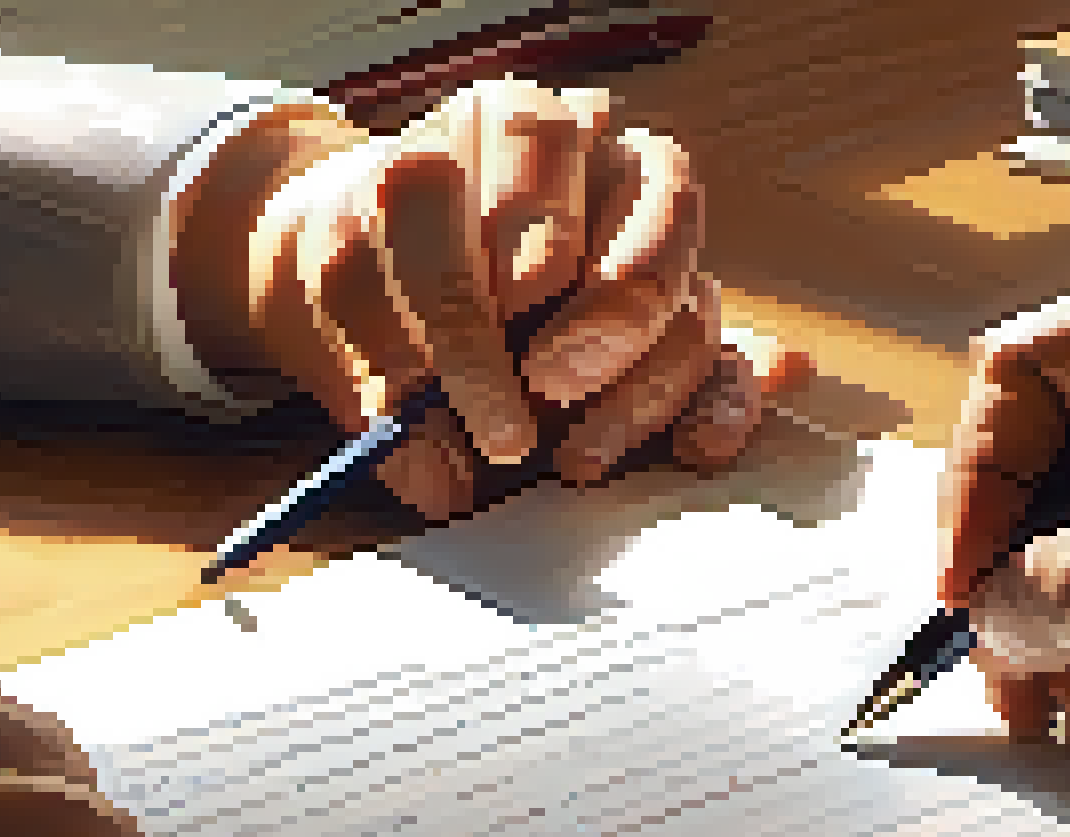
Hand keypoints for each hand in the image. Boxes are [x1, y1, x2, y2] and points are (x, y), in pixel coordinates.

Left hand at [174, 80, 809, 520]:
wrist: (377, 275)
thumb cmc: (363, 285)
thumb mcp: (337, 324)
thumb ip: (379, 393)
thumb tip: (440, 477)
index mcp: (484, 126)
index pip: (502, 199)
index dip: (483, 312)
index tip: (481, 403)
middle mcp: (584, 155)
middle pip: (640, 194)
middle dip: (601, 310)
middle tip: (553, 388)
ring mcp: (642, 227)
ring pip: (687, 276)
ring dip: (643, 379)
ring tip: (578, 459)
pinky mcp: (681, 301)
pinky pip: (731, 344)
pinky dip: (724, 399)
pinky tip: (699, 449)